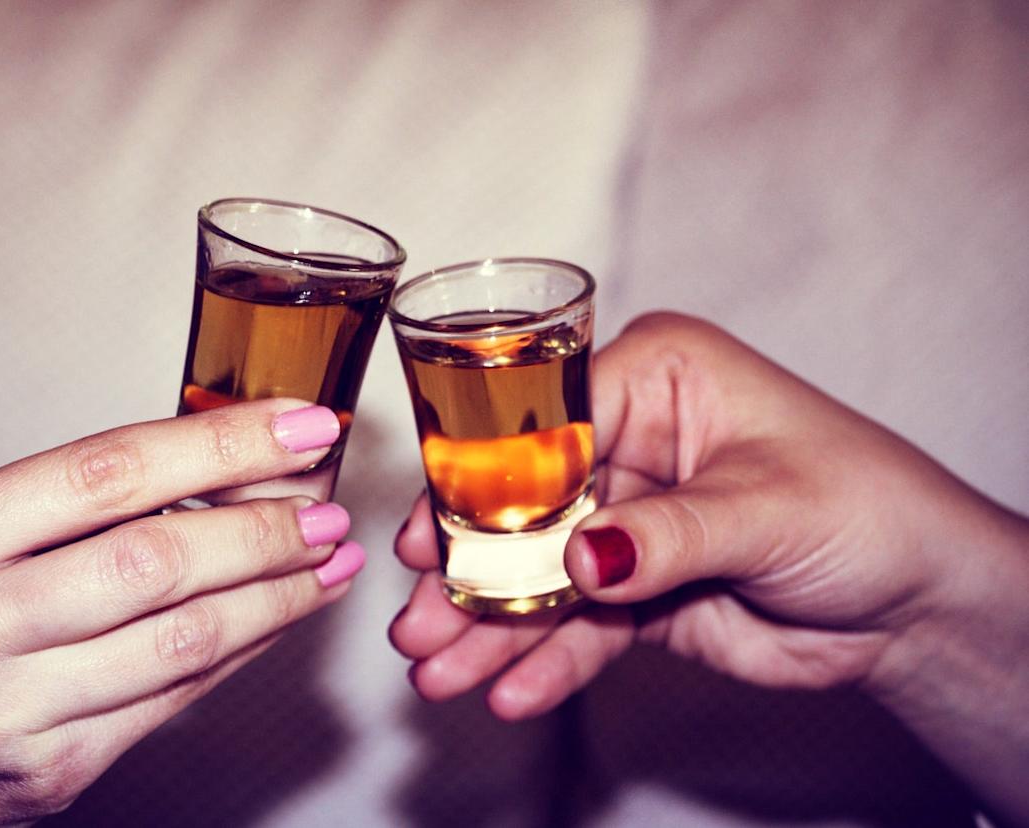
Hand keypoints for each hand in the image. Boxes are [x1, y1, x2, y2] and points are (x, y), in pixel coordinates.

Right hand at [0, 399, 365, 825]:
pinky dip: (240, 650)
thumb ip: (56, 507)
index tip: (295, 425)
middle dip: (265, 525)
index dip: (219, 443)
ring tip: (329, 558)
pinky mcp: (44, 774)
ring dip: (276, 592)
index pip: (105, 471)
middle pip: (156, 557)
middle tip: (326, 502)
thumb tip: (207, 468)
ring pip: (181, 635)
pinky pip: (172, 699)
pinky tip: (279, 616)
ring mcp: (2, 710)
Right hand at [390, 313, 1028, 819]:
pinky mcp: (635, 588)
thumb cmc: (869, 509)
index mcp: (656, 379)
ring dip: (491, 627)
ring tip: (439, 673)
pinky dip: (548, 662)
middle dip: (472, 569)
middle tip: (417, 622)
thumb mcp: (768, 510)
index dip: (480, 482)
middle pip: (523, 505)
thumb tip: (580, 560)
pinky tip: (509, 694)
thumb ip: (667, 535)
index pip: (542, 422)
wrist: (916, 602)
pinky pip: (580, 626)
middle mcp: (630, 442)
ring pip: (542, 573)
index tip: (429, 537)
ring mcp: (627, 519)